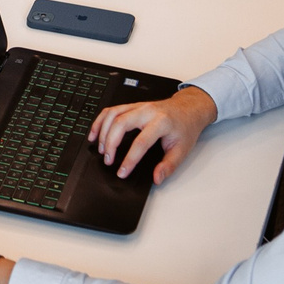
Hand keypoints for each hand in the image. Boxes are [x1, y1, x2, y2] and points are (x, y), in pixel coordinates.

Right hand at [89, 85, 217, 183]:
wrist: (188, 109)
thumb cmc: (185, 128)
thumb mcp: (182, 149)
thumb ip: (169, 166)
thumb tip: (157, 178)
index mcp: (162, 122)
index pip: (141, 142)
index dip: (130, 159)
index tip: (122, 172)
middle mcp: (148, 111)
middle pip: (121, 123)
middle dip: (110, 143)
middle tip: (108, 160)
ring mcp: (138, 106)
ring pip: (113, 114)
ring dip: (103, 132)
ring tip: (101, 149)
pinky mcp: (131, 106)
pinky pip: (111, 110)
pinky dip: (100, 121)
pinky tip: (95, 133)